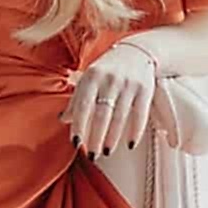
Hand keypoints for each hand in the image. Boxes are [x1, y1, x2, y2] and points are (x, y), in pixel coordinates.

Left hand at [58, 41, 157, 156]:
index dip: (78, 124)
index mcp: (92, 77)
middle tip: (91, 155)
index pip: (82, 105)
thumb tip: (62, 120)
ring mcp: (128, 84)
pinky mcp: (145, 89)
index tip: (76, 143)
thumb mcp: (89, 79)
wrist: (137, 52)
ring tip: (105, 152)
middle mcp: (110, 80)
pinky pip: (140, 115)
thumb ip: (77, 98)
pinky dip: (135, 131)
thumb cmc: (107, 70)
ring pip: (120, 117)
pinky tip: (129, 144)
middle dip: (95, 137)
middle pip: (101, 114)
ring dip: (112, 138)